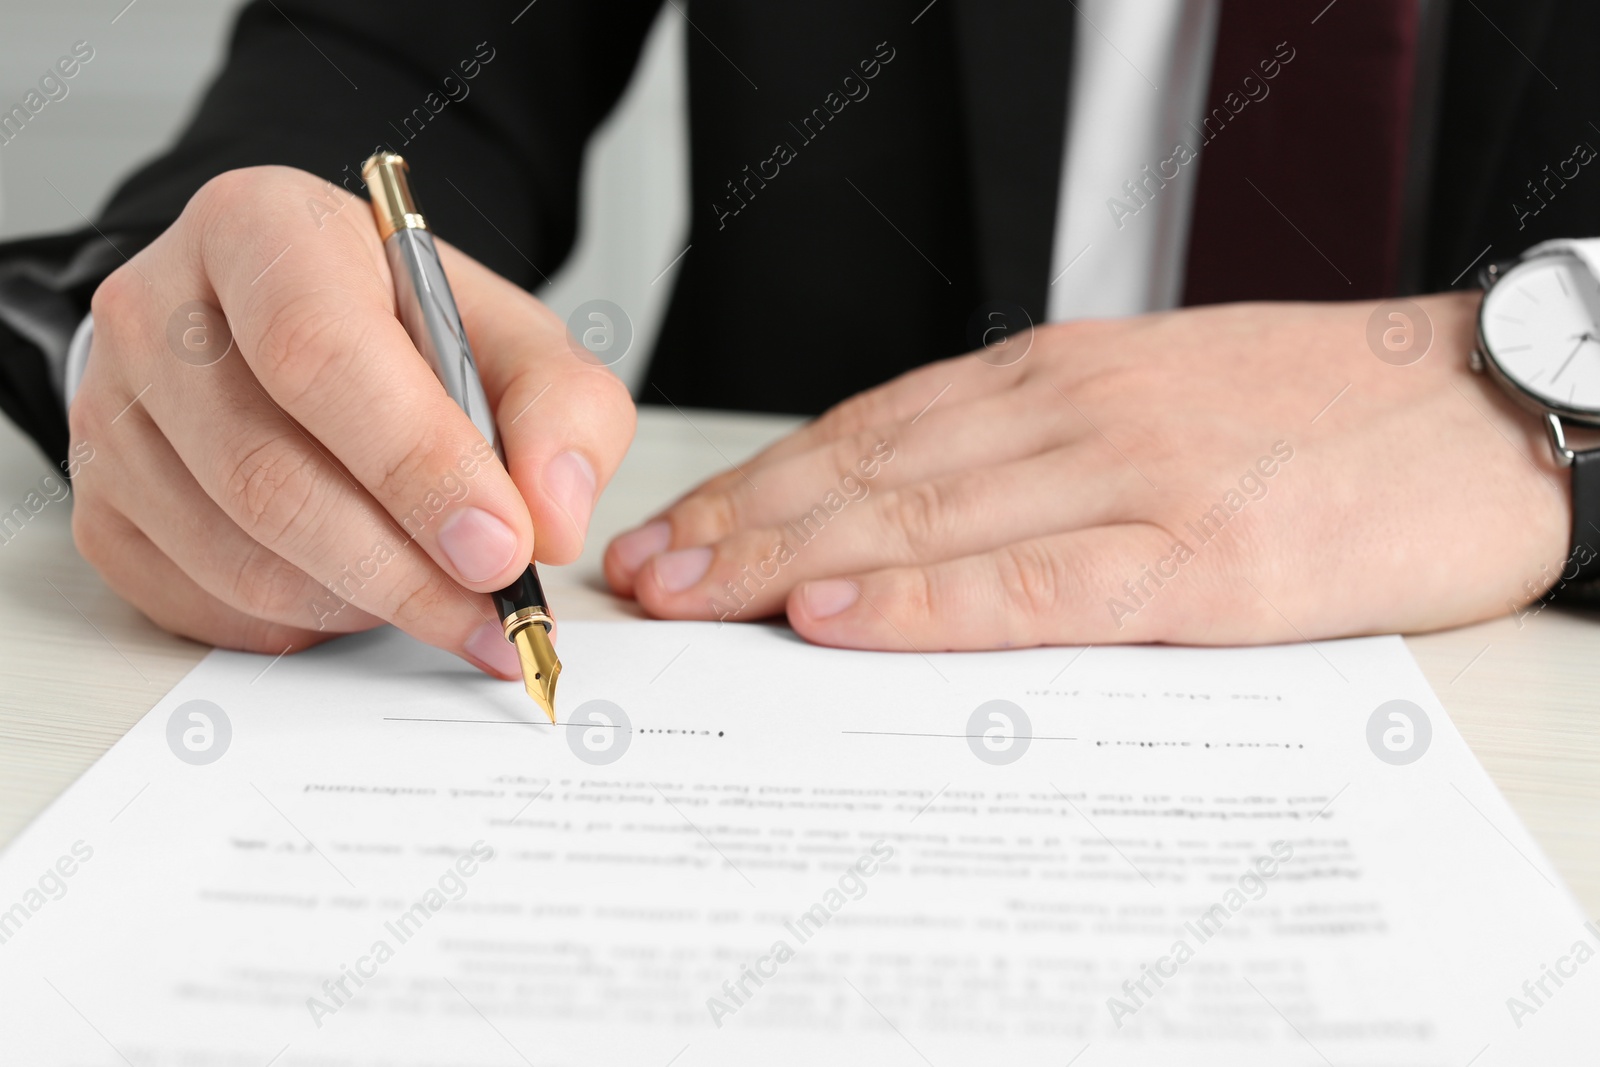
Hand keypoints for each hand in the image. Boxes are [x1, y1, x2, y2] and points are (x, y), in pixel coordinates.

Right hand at [71, 166, 633, 673]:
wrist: (298, 335)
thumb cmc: (403, 333)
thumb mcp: (512, 338)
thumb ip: (563, 410)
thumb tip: (553, 516)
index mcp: (260, 231)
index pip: (320, 353)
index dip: (418, 464)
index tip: (503, 545)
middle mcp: (159, 313)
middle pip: (269, 474)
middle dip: (405, 568)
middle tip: (496, 610)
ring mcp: (114, 417)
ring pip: (239, 557)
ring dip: (366, 604)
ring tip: (449, 600)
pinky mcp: (103, 509)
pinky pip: (207, 604)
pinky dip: (307, 623)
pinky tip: (367, 592)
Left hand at [604, 293, 1567, 649]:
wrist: (1479, 410)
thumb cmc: (1314, 417)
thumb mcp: (1155, 398)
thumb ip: (1043, 444)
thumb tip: (923, 511)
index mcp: (1058, 376)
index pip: (872, 429)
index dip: (762, 481)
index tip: (681, 528)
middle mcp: (1070, 413)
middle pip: (867, 472)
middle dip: (741, 527)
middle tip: (645, 574)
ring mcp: (1128, 479)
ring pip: (920, 520)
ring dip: (788, 560)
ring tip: (693, 598)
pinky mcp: (1196, 558)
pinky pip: (1031, 583)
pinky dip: (923, 603)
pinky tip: (840, 618)